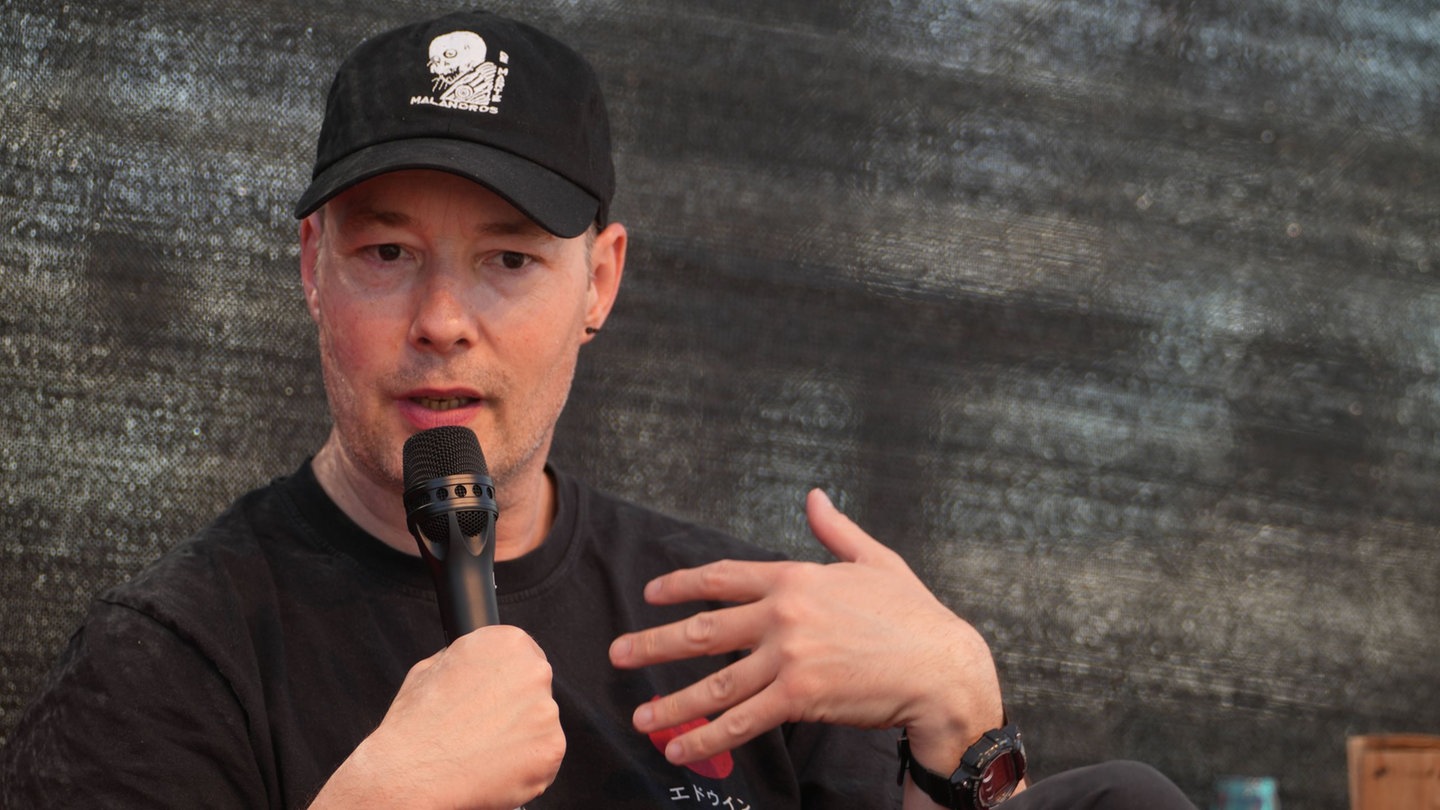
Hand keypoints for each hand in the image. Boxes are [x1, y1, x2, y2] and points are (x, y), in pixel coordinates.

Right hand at [312, 625, 563, 809]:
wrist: (409, 772)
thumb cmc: (416, 723)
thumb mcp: (432, 667)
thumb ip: (466, 658)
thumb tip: (476, 662)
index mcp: (509, 643)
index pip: (525, 657)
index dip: (507, 681)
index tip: (497, 697)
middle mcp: (535, 672)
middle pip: (536, 691)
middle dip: (516, 709)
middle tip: (485, 728)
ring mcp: (546, 713)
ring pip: (540, 726)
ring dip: (521, 739)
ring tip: (483, 751)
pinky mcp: (551, 750)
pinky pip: (543, 758)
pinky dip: (524, 768)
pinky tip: (494, 769)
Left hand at [608, 490, 1002, 773]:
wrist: (944, 669)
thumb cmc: (915, 616)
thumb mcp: (876, 560)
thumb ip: (836, 531)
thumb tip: (815, 497)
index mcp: (796, 577)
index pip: (721, 578)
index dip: (680, 586)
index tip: (651, 595)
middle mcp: (783, 614)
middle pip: (703, 630)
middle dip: (653, 644)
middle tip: (618, 653)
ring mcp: (789, 657)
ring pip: (714, 684)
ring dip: (670, 703)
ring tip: (638, 716)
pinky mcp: (800, 697)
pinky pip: (741, 721)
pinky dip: (705, 738)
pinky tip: (679, 749)